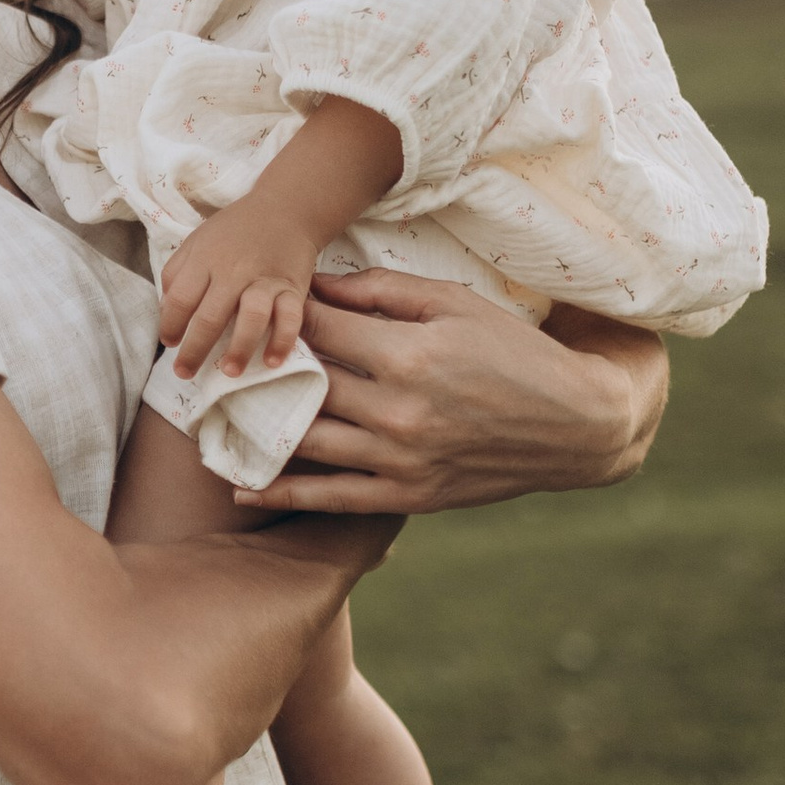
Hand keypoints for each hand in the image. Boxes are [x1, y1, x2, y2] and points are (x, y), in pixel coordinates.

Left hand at [158, 203, 321, 381]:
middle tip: (185, 373)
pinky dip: (283, 341)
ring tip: (229, 372)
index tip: (169, 343)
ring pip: (251, 318)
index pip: (180, 299)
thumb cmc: (235, 231)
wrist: (286, 210)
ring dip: (239, 348)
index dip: (169, 325)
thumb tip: (165, 311)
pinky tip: (272, 362)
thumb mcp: (197, 241)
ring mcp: (265, 280)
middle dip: (195, 350)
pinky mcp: (292, 287)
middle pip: (210, 316)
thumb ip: (177, 273)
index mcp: (205, 259)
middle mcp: (233, 270)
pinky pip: (290, 317)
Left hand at [232, 271, 668, 516]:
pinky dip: (285, 495)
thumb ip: (380, 292)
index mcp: (408, 353)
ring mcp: (402, 457)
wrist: (575, 423)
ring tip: (209, 421)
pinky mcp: (410, 494)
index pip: (318, 332)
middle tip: (210, 363)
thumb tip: (315, 286)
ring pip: (307, 445)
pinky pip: (334, 498)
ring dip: (254, 432)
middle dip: (253, 373)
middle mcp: (399, 409)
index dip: (279, 318)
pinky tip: (243, 489)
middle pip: (302, 388)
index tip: (249, 309)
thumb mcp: (454, 303)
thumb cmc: (513, 350)